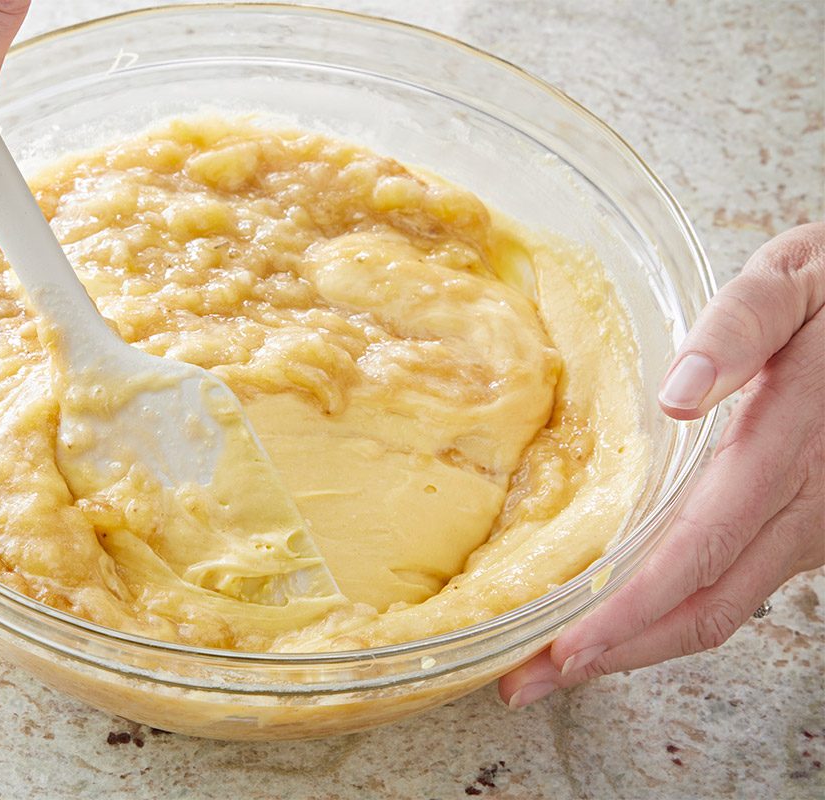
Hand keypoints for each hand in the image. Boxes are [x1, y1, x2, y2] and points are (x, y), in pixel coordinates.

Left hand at [500, 222, 824, 708]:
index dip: (627, 613)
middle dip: (612, 655)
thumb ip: (740, 328)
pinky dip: (671, 616)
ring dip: (638, 645)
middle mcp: (806, 509)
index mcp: (785, 452)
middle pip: (705, 610)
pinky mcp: (807, 529)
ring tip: (555, 663)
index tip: (562, 648)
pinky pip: (736, 590)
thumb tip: (682, 389)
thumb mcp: (790, 283)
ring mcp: (812, 529)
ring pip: (722, 612)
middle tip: (525, 682)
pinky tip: (617, 617)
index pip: (697, 555)